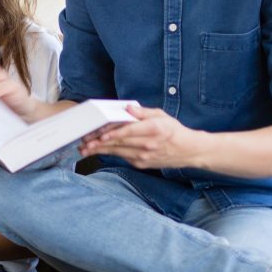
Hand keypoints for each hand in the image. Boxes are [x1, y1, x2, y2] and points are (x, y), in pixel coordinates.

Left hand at [79, 104, 207, 168]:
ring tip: (84, 149)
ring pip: (117, 152)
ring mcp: (144, 156)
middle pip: (119, 143)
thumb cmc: (173, 130)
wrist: (188, 151)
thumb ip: (143, 112)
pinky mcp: (140, 164)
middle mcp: (148, 144)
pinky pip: (122, 157)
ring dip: (99, 151)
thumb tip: (128, 108)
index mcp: (153, 129)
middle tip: (84, 142)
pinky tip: (97, 151)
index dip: (112, 134)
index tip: (99, 135)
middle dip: (99, 143)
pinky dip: (109, 153)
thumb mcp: (161, 116)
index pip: (129, 131)